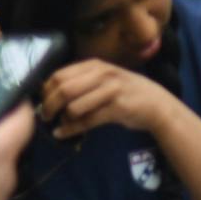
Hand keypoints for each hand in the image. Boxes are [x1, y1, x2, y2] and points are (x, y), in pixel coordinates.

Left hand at [38, 60, 175, 140]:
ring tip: (61, 123)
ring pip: (73, 106)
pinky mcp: (117, 108)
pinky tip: (63, 133)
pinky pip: (87, 120)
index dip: (45, 91)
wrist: (157, 104)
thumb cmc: (127, 92)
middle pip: (63, 90)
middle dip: (49, 106)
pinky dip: (71, 129)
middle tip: (46, 117)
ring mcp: (111, 90)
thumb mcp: (104, 79)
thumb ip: (81, 82)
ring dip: (62, 118)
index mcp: (95, 65)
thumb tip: (49, 95)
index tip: (42, 103)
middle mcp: (103, 74)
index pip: (59, 75)